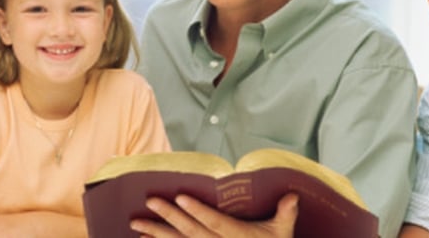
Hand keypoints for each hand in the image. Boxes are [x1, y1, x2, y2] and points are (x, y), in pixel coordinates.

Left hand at [129, 192, 297, 237]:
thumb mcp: (282, 233)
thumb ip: (285, 214)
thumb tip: (292, 196)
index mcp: (237, 237)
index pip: (215, 222)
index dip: (198, 211)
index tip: (181, 197)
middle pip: (191, 232)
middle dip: (169, 216)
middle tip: (150, 200)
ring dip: (156, 234)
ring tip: (136, 224)